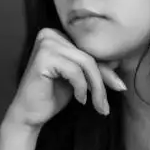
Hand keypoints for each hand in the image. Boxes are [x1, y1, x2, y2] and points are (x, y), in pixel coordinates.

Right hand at [5, 27, 125, 129]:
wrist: (29, 115)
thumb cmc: (52, 95)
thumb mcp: (79, 79)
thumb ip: (94, 67)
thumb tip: (118, 59)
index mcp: (57, 35)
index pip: (88, 51)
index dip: (106, 70)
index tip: (119, 87)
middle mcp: (49, 34)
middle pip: (89, 56)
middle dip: (102, 81)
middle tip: (106, 104)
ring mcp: (45, 43)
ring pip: (85, 63)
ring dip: (96, 87)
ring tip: (97, 105)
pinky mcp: (44, 57)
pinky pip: (75, 71)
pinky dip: (81, 87)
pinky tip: (79, 100)